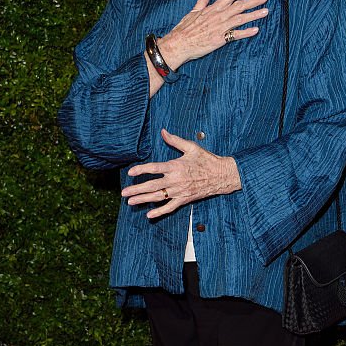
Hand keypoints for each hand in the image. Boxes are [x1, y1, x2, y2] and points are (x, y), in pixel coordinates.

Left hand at [121, 128, 241, 218]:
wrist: (222, 175)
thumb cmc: (207, 160)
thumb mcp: (191, 147)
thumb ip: (175, 140)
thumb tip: (163, 131)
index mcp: (176, 166)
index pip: (154, 168)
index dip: (141, 170)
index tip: (130, 172)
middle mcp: (176, 180)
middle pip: (152, 186)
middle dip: (136, 189)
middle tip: (124, 192)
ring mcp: (180, 191)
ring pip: (158, 197)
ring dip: (143, 200)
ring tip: (130, 202)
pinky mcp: (184, 199)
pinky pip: (170, 207)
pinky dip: (159, 212)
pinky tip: (149, 214)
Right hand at [158, 0, 267, 70]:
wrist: (179, 43)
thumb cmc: (184, 29)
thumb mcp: (192, 11)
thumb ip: (202, 0)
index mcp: (211, 8)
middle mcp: (218, 16)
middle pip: (239, 5)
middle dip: (253, 0)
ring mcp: (220, 27)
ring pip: (240, 18)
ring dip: (254, 14)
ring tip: (266, 11)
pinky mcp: (220, 39)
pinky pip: (236, 35)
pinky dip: (246, 32)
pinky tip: (256, 30)